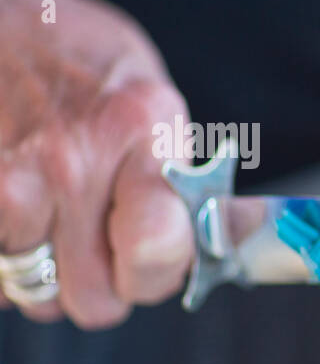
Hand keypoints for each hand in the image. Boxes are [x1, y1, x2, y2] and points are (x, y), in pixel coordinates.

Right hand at [0, 0, 192, 327]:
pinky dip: (0, 256)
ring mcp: (11, 175)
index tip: (145, 259)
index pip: (158, 249)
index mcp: (143, 132)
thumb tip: (250, 229)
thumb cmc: (81, 63)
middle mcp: (74, 159)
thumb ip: (196, 180)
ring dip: (38, 272)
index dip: (154, 275)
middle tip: (92, 240)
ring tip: (45, 219)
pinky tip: (11, 215)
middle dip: (96, 284)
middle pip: (95, 300)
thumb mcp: (153, 103)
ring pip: (32, 293)